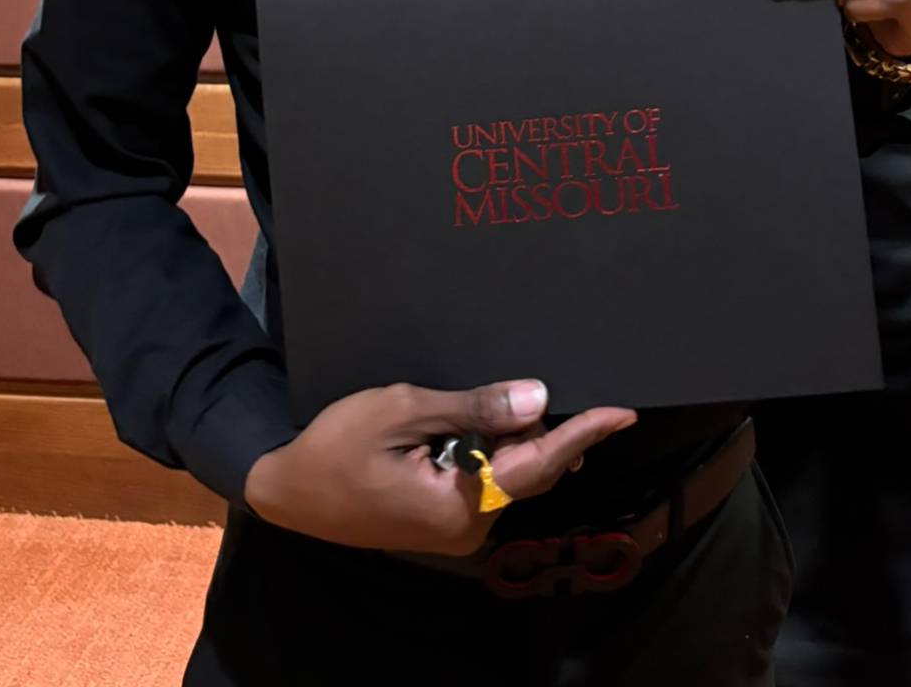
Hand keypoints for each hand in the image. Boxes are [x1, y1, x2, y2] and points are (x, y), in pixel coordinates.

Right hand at [243, 378, 635, 553]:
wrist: (288, 490)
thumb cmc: (337, 445)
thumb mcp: (402, 410)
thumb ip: (472, 407)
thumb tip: (538, 400)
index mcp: (461, 505)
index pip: (537, 463)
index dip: (582, 433)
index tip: (622, 411)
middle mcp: (468, 527)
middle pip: (528, 470)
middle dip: (549, 428)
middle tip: (568, 382)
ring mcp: (456, 529)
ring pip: (509, 475)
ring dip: (519, 437)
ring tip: (528, 394)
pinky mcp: (442, 520)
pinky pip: (487, 481)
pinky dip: (497, 449)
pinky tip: (495, 418)